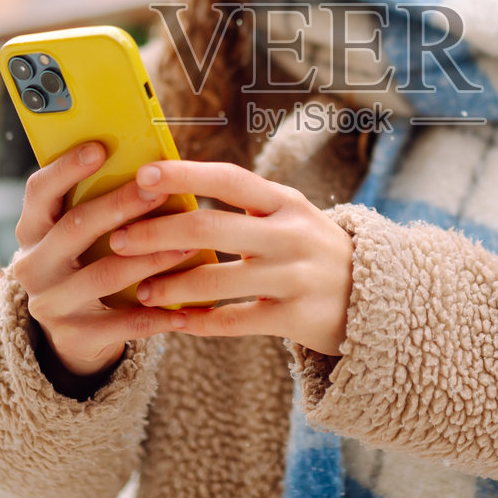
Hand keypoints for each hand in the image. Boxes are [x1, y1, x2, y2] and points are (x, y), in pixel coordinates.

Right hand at [10, 142, 193, 378]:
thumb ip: (99, 204)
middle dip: (120, 205)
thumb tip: (150, 167)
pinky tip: (185, 309)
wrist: (72, 334)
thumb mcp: (80, 236)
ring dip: (150, 259)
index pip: (39, 191)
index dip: (66, 168)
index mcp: (32, 230)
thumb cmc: (87, 265)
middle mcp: (33, 265)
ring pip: (103, 275)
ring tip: (187, 247)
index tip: (100, 148)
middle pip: (75, 227)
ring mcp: (50, 304)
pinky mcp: (73, 337)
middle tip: (159, 191)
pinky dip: (157, 316)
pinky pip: (122, 324)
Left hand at [105, 160, 354, 355]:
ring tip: (142, 290)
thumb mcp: (290, 216)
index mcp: (286, 201)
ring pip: (217, 281)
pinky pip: (235, 321)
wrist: (380, 298)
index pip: (229, 179)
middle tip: (117, 239)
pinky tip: (173, 322)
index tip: (143, 174)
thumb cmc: (312, 250)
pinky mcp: (295, 318)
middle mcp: (292, 235)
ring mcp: (295, 278)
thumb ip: (243, 204)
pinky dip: (199, 322)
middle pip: (212, 228)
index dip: (184, 174)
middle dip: (157, 233)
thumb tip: (172, 185)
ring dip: (171, 285)